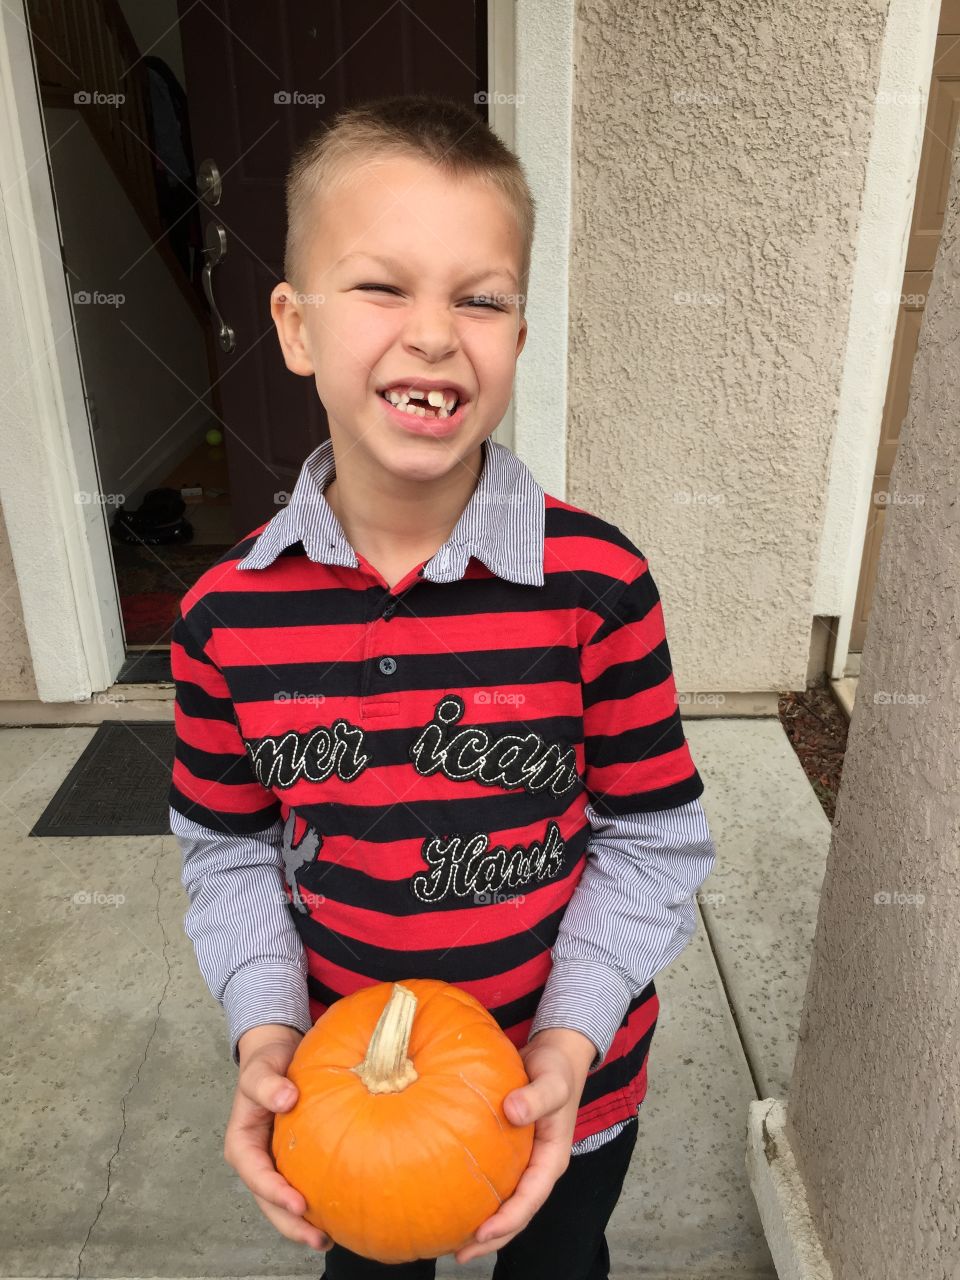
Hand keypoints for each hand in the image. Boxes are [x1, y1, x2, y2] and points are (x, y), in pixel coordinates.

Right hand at [224, 1024, 330, 1253]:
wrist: (279, 1054)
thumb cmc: (267, 1061)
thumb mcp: (261, 1069)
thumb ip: (268, 1084)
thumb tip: (286, 1099)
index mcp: (242, 1143)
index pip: (256, 1175)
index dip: (275, 1193)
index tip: (298, 1204)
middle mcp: (257, 1160)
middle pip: (269, 1201)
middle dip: (291, 1223)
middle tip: (318, 1237)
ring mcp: (275, 1162)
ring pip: (284, 1202)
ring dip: (302, 1224)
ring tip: (329, 1239)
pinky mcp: (293, 1160)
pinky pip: (302, 1185)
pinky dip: (316, 1202)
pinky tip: (338, 1214)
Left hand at [453, 1027, 595, 1264]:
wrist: (554, 1054)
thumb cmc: (556, 1068)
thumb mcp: (552, 1081)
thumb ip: (536, 1097)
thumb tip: (512, 1111)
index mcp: (552, 1160)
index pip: (530, 1199)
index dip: (508, 1220)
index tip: (481, 1233)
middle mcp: (538, 1167)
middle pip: (516, 1213)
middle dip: (491, 1238)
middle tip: (458, 1254)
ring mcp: (524, 1162)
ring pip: (505, 1202)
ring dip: (483, 1225)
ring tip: (451, 1242)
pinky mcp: (510, 1152)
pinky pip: (494, 1180)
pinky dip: (476, 1195)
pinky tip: (451, 1198)